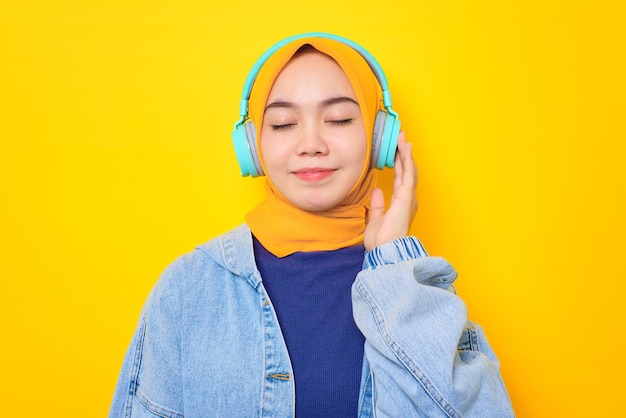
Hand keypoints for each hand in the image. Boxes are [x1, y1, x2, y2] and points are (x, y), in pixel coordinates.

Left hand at [364, 132, 417, 250]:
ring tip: (403, 138)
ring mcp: (408, 197)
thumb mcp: (376, 219)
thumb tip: (377, 192)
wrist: (386, 252)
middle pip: (406, 171)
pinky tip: (405, 148)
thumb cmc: (382, 242)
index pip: (400, 179)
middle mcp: (407, 199)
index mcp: (401, 204)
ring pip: (409, 169)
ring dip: (406, 153)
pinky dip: (407, 160)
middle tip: (401, 139)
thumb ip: (378, 205)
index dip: (399, 164)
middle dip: (404, 154)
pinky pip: (408, 174)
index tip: (396, 152)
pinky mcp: (406, 197)